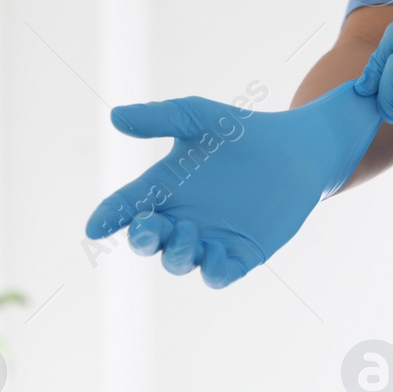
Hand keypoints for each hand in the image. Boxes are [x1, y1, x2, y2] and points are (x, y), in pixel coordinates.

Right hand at [84, 82, 381, 287]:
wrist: (297, 150)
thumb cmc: (242, 132)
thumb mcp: (198, 118)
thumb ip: (160, 118)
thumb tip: (115, 117)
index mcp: (164, 189)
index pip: (127, 207)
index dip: (108, 217)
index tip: (95, 226)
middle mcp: (180, 220)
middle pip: (149, 242)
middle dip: (143, 238)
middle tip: (150, 226)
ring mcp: (209, 241)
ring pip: (179, 262)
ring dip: (177, 253)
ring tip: (189, 231)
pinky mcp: (241, 256)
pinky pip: (219, 274)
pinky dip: (213, 271)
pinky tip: (214, 256)